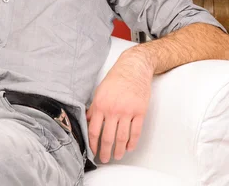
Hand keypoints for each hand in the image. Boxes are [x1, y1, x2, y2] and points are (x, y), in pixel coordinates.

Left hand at [86, 48, 153, 162]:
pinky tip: (129, 148)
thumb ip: (94, 108)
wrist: (133, 68)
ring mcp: (127, 111)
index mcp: (100, 105)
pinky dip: (132, 142)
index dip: (93, 143)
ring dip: (119, 150)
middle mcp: (113, 110)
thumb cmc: (115, 79)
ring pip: (122, 137)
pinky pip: (136, 131)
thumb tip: (88, 121)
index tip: (92, 151)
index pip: (94, 130)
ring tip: (117, 156)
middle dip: (105, 151)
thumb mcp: (99, 91)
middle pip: (108, 137)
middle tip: (104, 159)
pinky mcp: (140, 112)